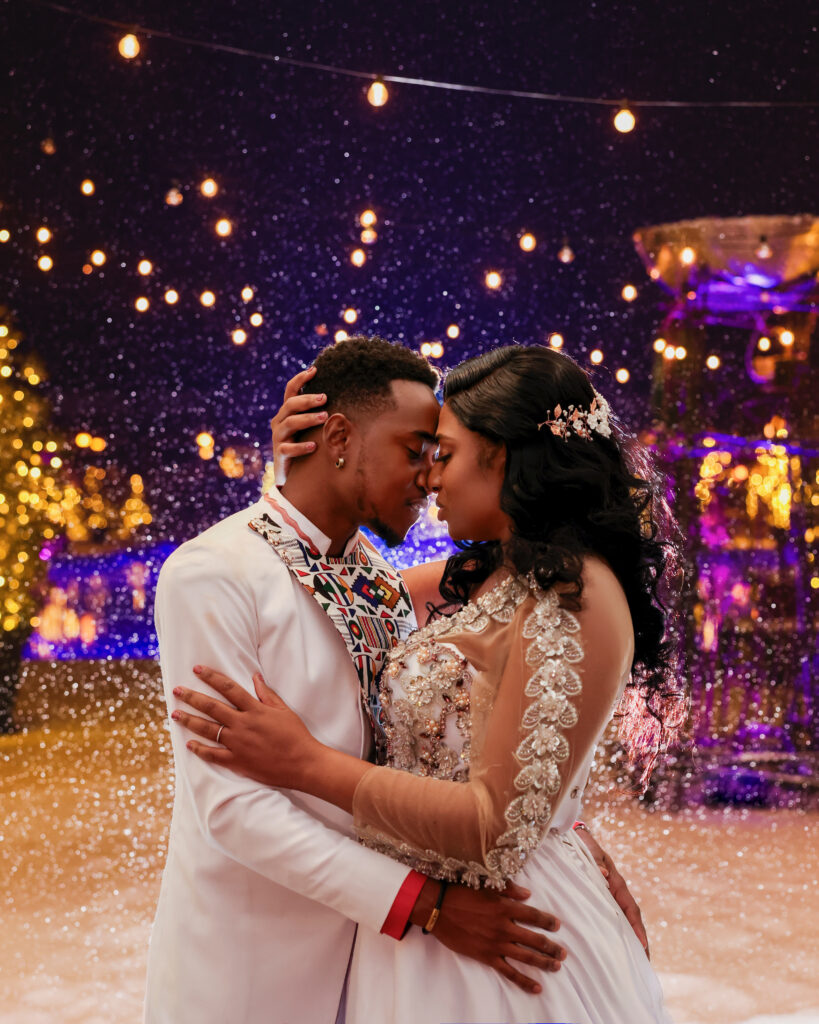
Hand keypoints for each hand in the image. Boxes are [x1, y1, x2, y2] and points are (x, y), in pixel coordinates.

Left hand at [171, 666, 318, 787]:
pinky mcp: (238, 762)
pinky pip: (214, 755)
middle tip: (177, 691)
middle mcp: (243, 725)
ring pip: (208, 730)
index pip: (229, 688)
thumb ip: (266, 694)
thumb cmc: (296, 735)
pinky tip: (190, 744)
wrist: (303, 763)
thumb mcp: (284, 710)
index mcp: (255, 710)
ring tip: (175, 714)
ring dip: (190, 721)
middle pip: (212, 708)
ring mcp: (238, 744)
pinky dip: (201, 750)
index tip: (197, 669)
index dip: (212, 677)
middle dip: (192, 697)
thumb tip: (254, 676)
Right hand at [270, 365, 327, 484]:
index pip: (290, 390)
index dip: (300, 379)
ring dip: (308, 419)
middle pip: (290, 405)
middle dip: (308, 399)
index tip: (315, 370)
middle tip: (325, 398)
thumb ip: (320, 414)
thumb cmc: (306, 448)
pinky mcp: (280, 454)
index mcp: (287, 413)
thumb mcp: (311, 428)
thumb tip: (345, 399)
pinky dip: (301, 446)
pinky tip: (314, 446)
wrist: (291, 477)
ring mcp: (279, 438)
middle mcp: (280, 422)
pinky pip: (289, 448)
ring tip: (325, 417)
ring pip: (290, 423)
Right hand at [410, 879, 565, 993]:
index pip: (534, 916)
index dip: (548, 921)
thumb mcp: (487, 886)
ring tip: (557, 967)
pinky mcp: (487, 957)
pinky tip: (536, 987)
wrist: (438, 909)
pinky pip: (509, 972)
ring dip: (544, 963)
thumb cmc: (462, 893)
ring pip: (527, 957)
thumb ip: (509, 890)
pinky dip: (524, 981)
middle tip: (564, 953)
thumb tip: (528, 894)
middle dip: (552, 947)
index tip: (557, 926)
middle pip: (535, 939)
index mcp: (506, 907)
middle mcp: (505, 927)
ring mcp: (497, 944)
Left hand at [574, 826, 649, 956]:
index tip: (642, 945)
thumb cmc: (585, 845)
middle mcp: (616, 894)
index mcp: (616, 884)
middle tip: (645, 964)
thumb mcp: (590, 850)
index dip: (637, 927)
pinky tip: (613, 950)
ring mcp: (610, 899)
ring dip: (630, 942)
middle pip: (632, 921)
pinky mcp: (601, 901)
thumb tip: (605, 876)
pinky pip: (611, 920)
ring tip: (635, 964)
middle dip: (640, 942)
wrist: (578, 839)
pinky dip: (616, 935)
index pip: (630, 909)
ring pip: (623, 923)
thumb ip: (596, 860)